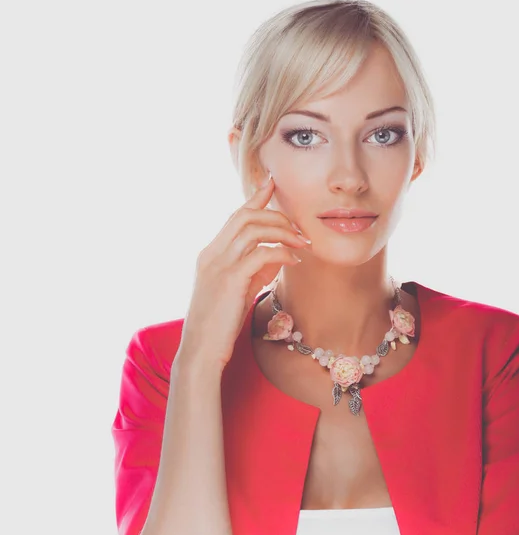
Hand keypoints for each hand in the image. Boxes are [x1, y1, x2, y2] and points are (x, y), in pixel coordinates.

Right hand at [173, 175, 310, 376]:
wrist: (201, 351)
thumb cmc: (219, 324)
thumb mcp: (237, 291)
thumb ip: (254, 271)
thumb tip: (278, 257)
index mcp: (211, 254)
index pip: (234, 216)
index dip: (254, 197)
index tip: (271, 183)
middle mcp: (212, 254)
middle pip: (245, 215)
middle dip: (276, 215)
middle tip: (299, 228)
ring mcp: (219, 265)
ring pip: (253, 229)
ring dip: (282, 231)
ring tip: (302, 243)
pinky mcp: (230, 280)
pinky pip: (261, 254)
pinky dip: (281, 253)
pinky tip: (293, 261)